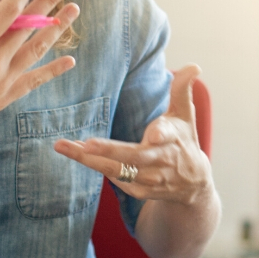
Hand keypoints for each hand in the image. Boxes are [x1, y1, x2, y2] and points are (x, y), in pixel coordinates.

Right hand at [0, 0, 78, 146]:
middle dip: (48, 1)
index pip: (6, 10)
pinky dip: (52, 70)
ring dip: (56, 29)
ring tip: (73, 10)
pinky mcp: (5, 97)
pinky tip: (70, 60)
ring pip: (36, 50)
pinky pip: (34, 81)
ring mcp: (2, 81)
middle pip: (27, 26)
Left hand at [55, 65, 213, 205]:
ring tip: (64, 147)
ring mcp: (150, 179)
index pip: (169, 135)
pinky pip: (116, 180)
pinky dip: (97, 167)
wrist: (192, 183)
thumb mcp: (185, 115)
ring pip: (117, 171)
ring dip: (90, 160)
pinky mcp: (140, 191)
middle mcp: (162, 161)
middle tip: (85, 143)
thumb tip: (194, 66)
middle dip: (109, 150)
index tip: (155, 134)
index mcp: (174, 138)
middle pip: (133, 156)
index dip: (162, 134)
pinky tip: (78, 155)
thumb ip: (182, 90)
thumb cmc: (184, 140)